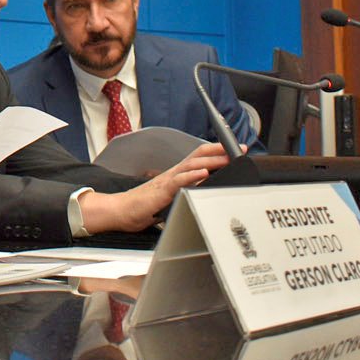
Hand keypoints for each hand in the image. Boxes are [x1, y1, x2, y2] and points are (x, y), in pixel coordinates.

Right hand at [79, 143, 230, 232]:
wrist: (121, 210)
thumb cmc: (143, 205)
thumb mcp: (171, 197)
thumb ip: (186, 190)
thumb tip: (204, 188)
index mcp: (176, 175)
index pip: (199, 157)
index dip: (217, 152)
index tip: (235, 149)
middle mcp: (173, 173)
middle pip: (199, 156)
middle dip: (220, 151)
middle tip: (238, 148)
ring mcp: (167, 180)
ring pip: (192, 165)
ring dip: (211, 161)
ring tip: (227, 158)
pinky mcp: (161, 191)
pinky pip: (179, 181)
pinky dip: (192, 176)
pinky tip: (203, 174)